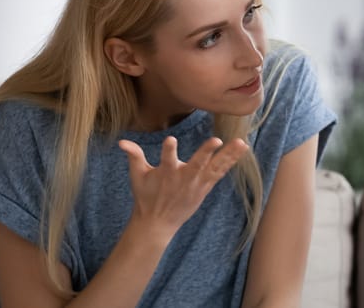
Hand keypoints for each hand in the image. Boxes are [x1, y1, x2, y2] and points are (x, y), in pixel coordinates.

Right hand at [119, 136, 247, 238]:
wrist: (157, 222)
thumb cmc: (146, 196)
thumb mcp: (137, 176)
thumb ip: (134, 156)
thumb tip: (121, 141)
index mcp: (166, 173)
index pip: (166, 159)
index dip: (168, 150)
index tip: (171, 140)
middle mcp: (184, 178)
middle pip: (197, 164)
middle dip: (206, 153)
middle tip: (216, 141)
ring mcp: (197, 184)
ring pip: (215, 167)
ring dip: (228, 155)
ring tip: (242, 143)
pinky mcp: (205, 187)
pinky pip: (220, 172)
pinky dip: (230, 162)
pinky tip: (241, 150)